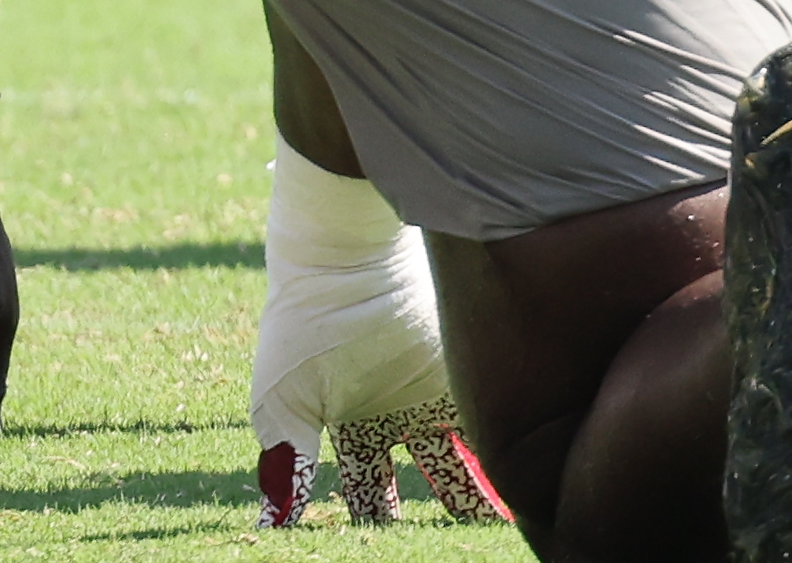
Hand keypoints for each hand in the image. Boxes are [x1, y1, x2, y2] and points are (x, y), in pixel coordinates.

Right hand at [250, 188, 497, 525]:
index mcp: (354, 425)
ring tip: (507, 524)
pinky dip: (500, 445)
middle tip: (465, 544)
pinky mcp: (466, 361)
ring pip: (470, 450)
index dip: (373, 523)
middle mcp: (401, 412)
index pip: (365, 491)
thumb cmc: (302, 327)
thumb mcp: (284, 405)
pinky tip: (519, 480)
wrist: (341, 258)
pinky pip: (488, 412)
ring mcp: (436, 386)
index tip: (381, 554)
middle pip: (431, 477)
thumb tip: (272, 524)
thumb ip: (286, 464)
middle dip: (447, 509)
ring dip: (484, 487)